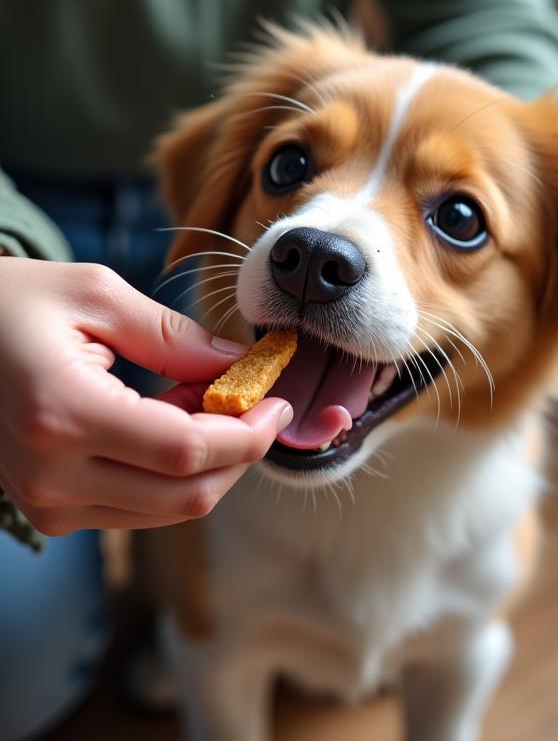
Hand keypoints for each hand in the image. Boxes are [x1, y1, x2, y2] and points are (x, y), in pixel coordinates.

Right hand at [0, 258, 292, 534]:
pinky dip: (177, 473)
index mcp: (63, 414)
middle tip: (257, 402)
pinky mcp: (54, 511)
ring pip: (170, 508)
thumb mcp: (97, 297)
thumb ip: (177, 338)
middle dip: (239, 452)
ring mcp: (49, 503)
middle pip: (187, 493)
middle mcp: (53, 476)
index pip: (185, 450)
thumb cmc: (8, 303)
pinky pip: (142, 506)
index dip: (248, 434)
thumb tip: (242, 368)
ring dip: (211, 463)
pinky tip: (177, 421)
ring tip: (210, 401)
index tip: (279, 403)